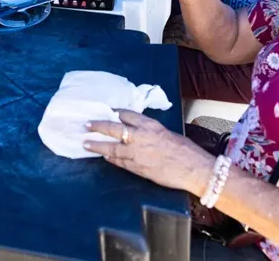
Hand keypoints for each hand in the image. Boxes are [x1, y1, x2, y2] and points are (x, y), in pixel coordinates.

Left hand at [84, 110, 209, 192]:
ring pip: (112, 147)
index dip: (115, 112)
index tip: (108, 111)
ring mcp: (137, 153)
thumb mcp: (167, 132)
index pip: (127, 114)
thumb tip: (138, 132)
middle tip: (86, 124)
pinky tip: (104, 156)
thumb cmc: (185, 150)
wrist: (192, 168)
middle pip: (113, 128)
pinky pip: (120, 162)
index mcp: (150, 125)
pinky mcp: (138, 168)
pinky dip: (111, 158)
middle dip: (98, 126)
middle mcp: (140, 136)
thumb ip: (150, 131)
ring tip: (86, 143)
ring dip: (98, 145)